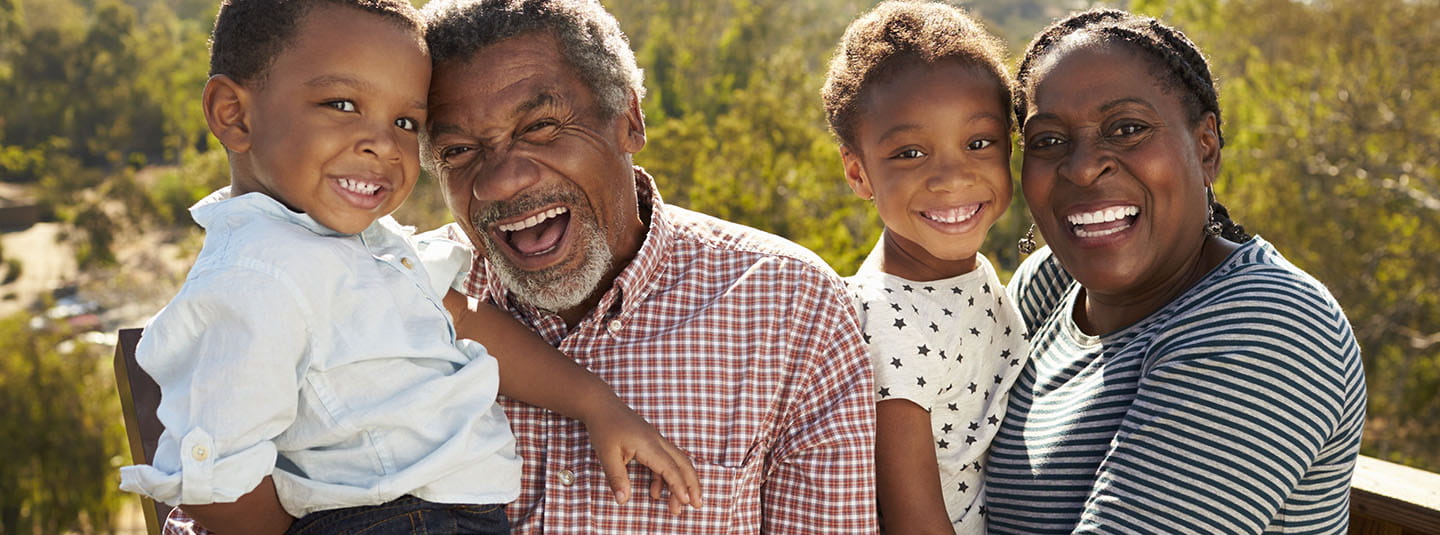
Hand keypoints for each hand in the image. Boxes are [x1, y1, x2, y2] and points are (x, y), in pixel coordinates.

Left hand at [581, 399, 703, 514]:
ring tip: (676, 506)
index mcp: (648, 444)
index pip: (670, 468)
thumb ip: (617, 478)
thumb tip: (622, 501)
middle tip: (697, 505)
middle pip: (683, 463)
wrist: (601, 405)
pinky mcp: (651, 442)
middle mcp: (657, 441)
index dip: (679, 486)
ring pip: (677, 462)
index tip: (686, 502)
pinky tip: (656, 492)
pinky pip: (665, 460)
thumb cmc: (604, 428)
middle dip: (693, 485)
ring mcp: (656, 440)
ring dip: (681, 483)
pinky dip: (665, 477)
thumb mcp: (606, 455)